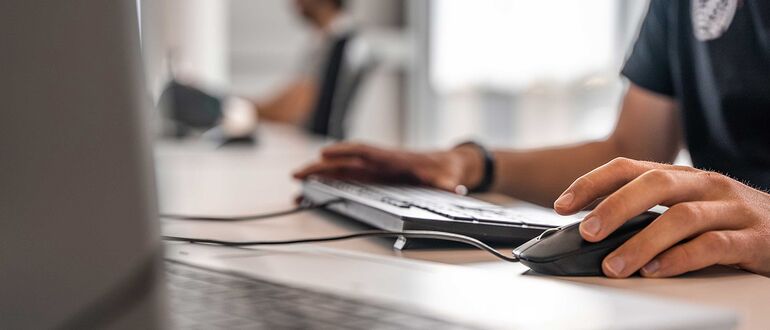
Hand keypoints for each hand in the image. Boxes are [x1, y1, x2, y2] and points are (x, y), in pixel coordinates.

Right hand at [293, 143, 483, 191]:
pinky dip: (328, 182)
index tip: (325, 154)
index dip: (345, 151)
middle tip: (297, 175)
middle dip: (320, 166)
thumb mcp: (449, 178)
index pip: (365, 151)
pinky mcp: (371, 177)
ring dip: (318, 175)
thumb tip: (452, 187)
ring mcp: (373, 169)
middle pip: (344, 161)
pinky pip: (346, 178)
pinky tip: (313, 190)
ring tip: (296, 184)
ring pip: (340, 169)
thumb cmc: (445, 170)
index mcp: (393, 159)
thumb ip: (447, 184)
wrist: (446, 166)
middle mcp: (379, 162)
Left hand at [553, 157, 769, 277]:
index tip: (561, 205)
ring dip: (642, 242)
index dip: (592, 183)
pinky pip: (714, 244)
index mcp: (682, 176)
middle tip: (586, 232)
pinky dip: (681, 258)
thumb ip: (648, 213)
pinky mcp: (753, 238)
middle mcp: (705, 185)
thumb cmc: (731, 221)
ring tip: (615, 266)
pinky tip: (657, 272)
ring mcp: (731, 209)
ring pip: (681, 216)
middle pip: (654, 183)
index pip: (629, 168)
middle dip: (614, 207)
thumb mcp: (687, 208)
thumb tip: (593, 230)